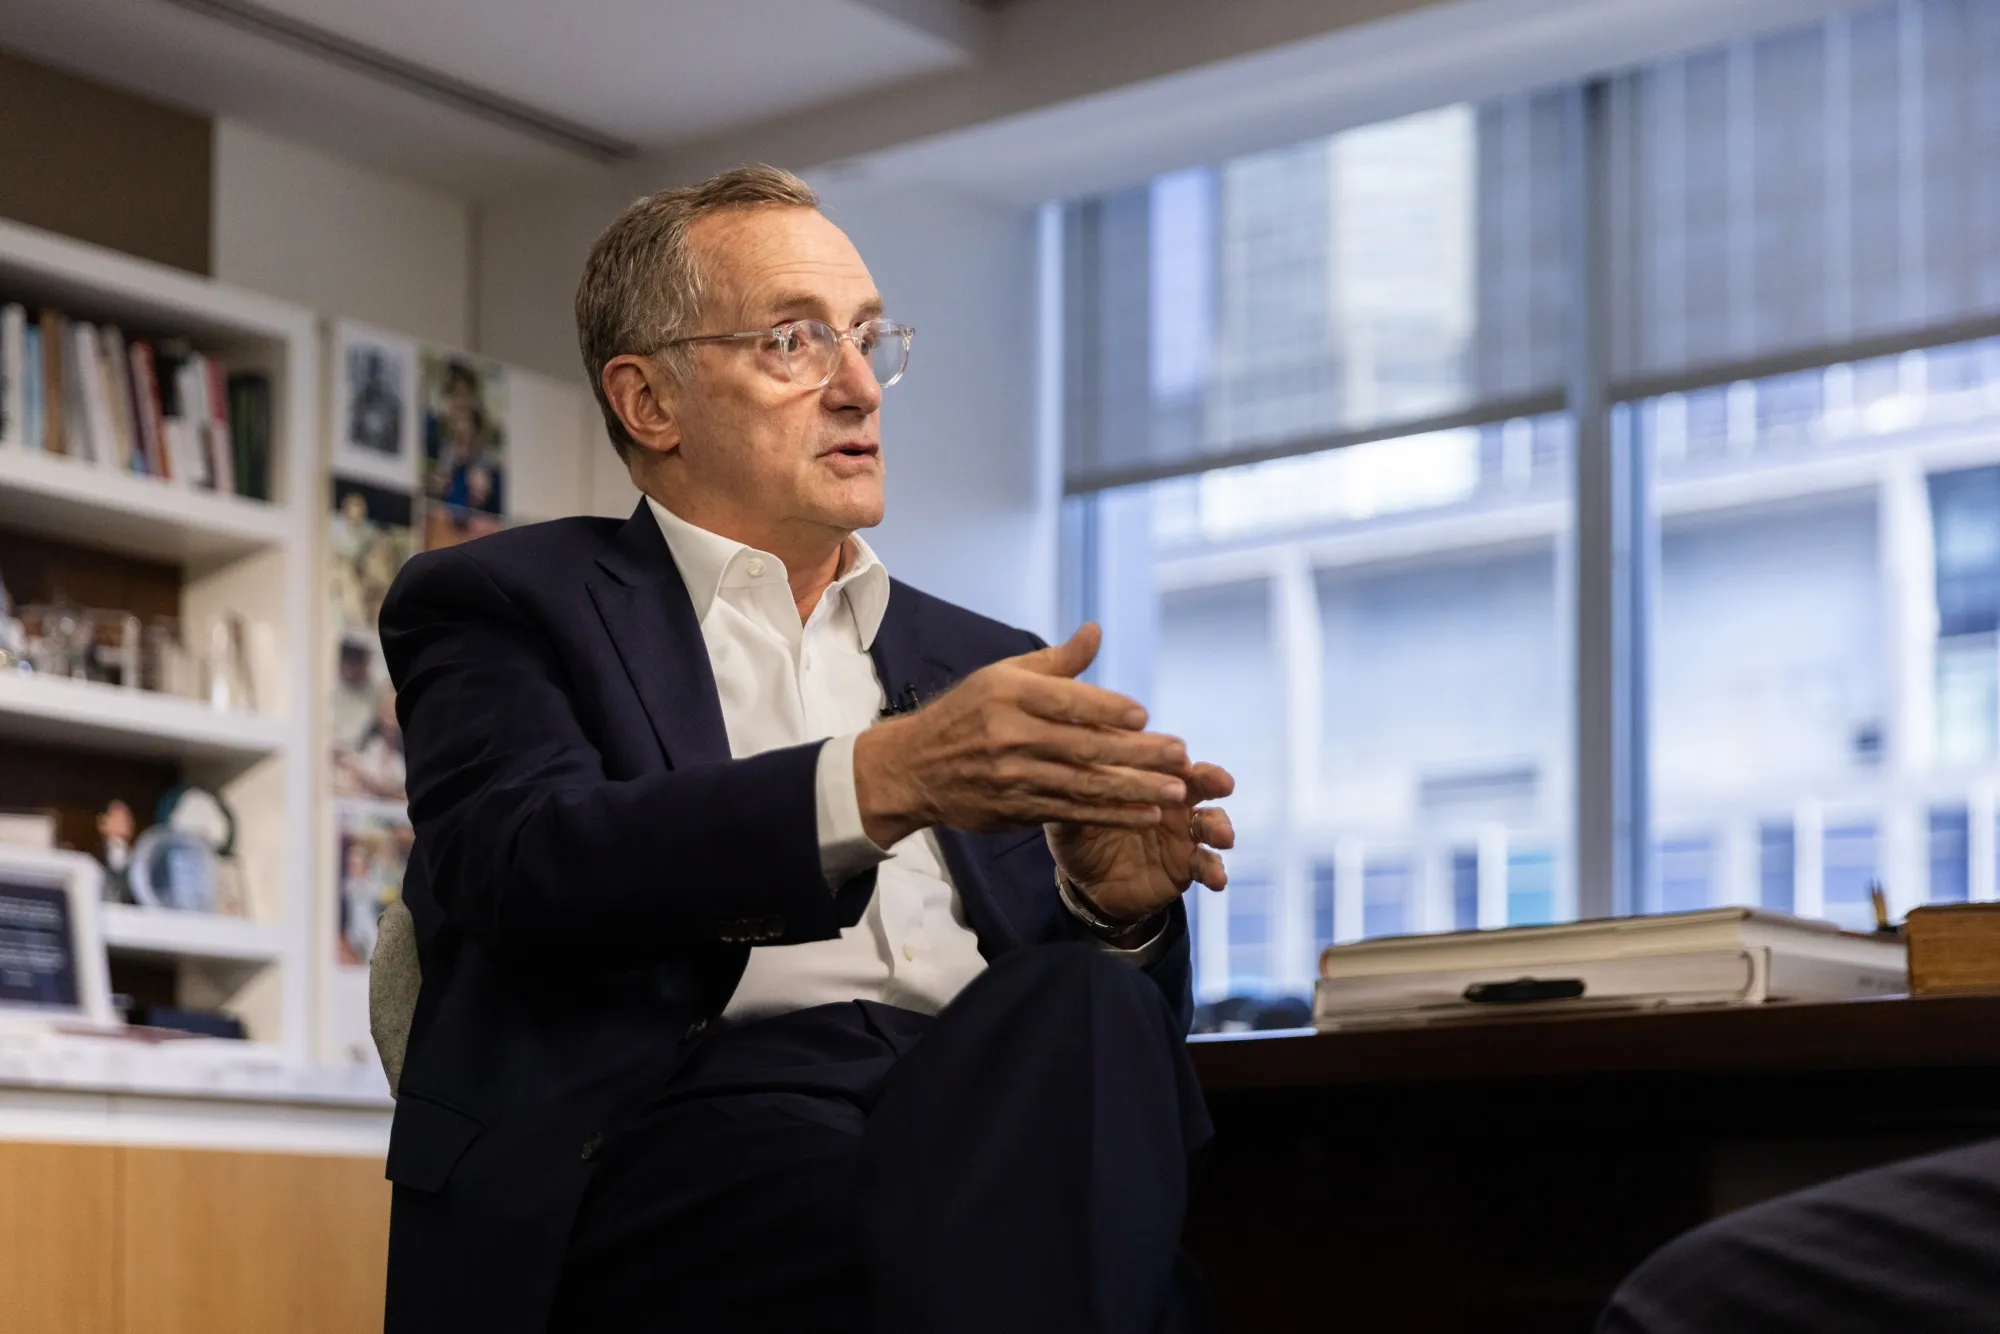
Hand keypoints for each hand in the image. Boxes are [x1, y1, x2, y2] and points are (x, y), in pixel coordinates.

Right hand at [852, 624, 1188, 847]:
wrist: (914, 767)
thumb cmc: (966, 713)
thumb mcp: (1002, 675)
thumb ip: (1056, 661)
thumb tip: (1097, 631)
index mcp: (1010, 695)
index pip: (1066, 702)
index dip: (1107, 710)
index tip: (1144, 715)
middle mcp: (1012, 736)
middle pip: (1084, 747)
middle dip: (1137, 754)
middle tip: (1179, 756)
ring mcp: (1015, 777)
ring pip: (1084, 785)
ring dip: (1134, 790)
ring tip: (1175, 790)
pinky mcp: (1018, 809)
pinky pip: (1073, 813)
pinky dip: (1112, 815)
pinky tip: (1146, 814)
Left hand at [1046, 763, 1234, 928]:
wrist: (1089, 887)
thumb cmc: (1081, 838)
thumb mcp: (1070, 815)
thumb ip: (1071, 793)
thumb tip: (1060, 765)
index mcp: (1147, 779)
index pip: (1163, 759)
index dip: (1173, 756)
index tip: (1180, 756)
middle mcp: (1172, 801)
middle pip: (1200, 783)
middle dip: (1214, 780)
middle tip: (1222, 784)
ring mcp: (1184, 833)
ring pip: (1212, 823)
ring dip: (1220, 827)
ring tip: (1223, 837)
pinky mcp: (1187, 865)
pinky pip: (1207, 865)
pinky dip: (1215, 870)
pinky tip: (1217, 878)